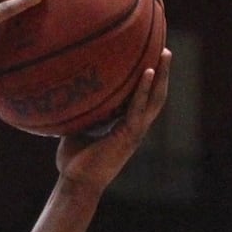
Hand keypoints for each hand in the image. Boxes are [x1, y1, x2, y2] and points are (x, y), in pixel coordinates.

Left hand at [55, 48, 171, 197]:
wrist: (76, 182)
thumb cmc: (74, 159)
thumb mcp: (77, 127)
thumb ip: (80, 111)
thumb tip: (66, 89)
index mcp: (126, 125)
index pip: (143, 98)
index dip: (149, 80)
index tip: (151, 57)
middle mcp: (135, 126)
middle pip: (156, 95)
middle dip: (163, 72)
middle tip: (165, 49)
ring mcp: (134, 131)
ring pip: (154, 99)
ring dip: (161, 76)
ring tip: (164, 53)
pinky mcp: (129, 135)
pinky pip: (138, 109)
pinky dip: (143, 90)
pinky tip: (146, 72)